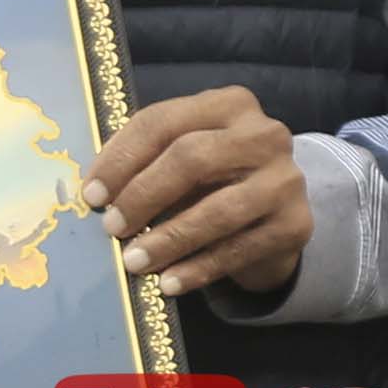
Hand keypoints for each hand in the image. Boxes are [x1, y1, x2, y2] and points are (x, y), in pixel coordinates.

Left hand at [85, 89, 306, 296]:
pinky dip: (198, 268)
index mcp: (228, 104)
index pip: (164, 121)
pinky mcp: (296, 224)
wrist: (275, 218)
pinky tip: (169, 283)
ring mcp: (286, 179)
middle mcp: (264, 134)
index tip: (92, 195)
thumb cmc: (213, 182)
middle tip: (111, 228)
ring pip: (218, 210)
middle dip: (144, 195)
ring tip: (133, 262)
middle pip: (192, 159)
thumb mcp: (182, 159)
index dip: (122, 159)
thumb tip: (93, 193)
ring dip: (168, 239)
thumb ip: (145, 163)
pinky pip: (239, 249)